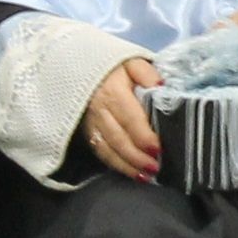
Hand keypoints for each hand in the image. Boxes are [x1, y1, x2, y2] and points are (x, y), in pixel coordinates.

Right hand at [79, 58, 161, 182]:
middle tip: (156, 168)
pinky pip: (101, 152)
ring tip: (146, 176)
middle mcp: (100, 111)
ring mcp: (91, 124)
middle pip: (119, 139)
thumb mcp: (132, 61)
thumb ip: (147, 73)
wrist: (76, 67)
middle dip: (138, 157)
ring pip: (109, 150)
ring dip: (127, 165)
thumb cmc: (113, 67)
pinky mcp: (87, 132)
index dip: (144, 137)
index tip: (158, 149)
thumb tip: (161, 87)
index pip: (130, 119)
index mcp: (113, 93)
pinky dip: (116, 165)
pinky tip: (131, 172)